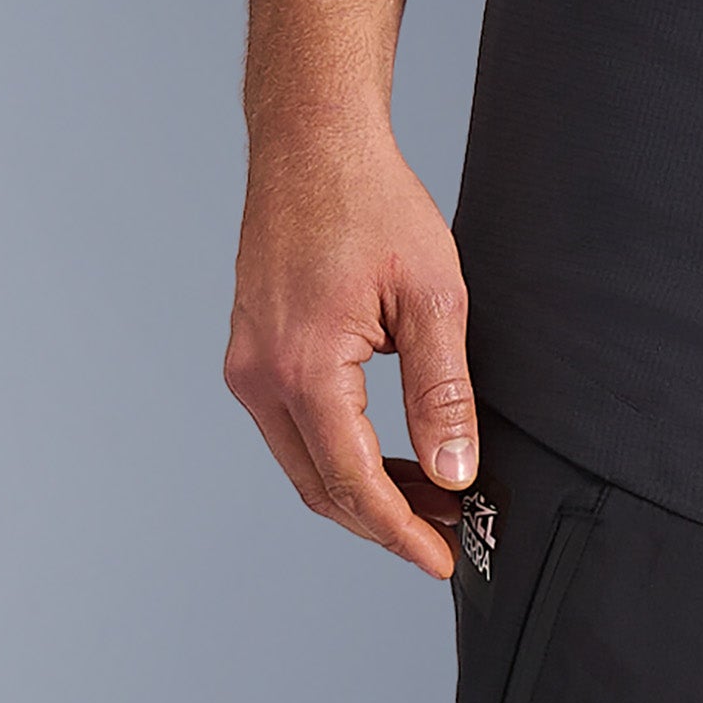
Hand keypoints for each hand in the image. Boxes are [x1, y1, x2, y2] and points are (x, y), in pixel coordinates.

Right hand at [224, 120, 477, 577]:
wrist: (313, 144)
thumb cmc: (372, 204)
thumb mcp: (431, 295)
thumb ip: (441, 392)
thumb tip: (454, 473)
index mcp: (303, 369)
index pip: (352, 482)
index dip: (402, 531)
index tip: (446, 558)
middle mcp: (260, 378)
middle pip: (320, 488)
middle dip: (385, 521)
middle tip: (449, 532)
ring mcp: (247, 367)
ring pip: (303, 463)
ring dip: (362, 489)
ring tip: (431, 494)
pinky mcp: (250, 354)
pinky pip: (292, 429)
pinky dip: (338, 452)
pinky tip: (387, 450)